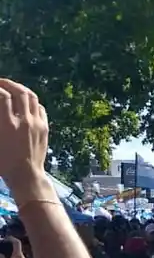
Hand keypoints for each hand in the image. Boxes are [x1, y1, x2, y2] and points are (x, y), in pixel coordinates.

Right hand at [0, 80, 48, 195]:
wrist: (26, 174)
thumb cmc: (3, 161)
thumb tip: (0, 106)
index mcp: (7, 125)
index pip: (2, 96)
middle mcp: (24, 121)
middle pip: (19, 92)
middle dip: (8, 83)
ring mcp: (37, 123)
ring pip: (32, 97)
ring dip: (20, 89)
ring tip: (12, 88)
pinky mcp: (45, 128)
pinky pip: (40, 108)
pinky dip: (31, 101)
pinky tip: (25, 102)